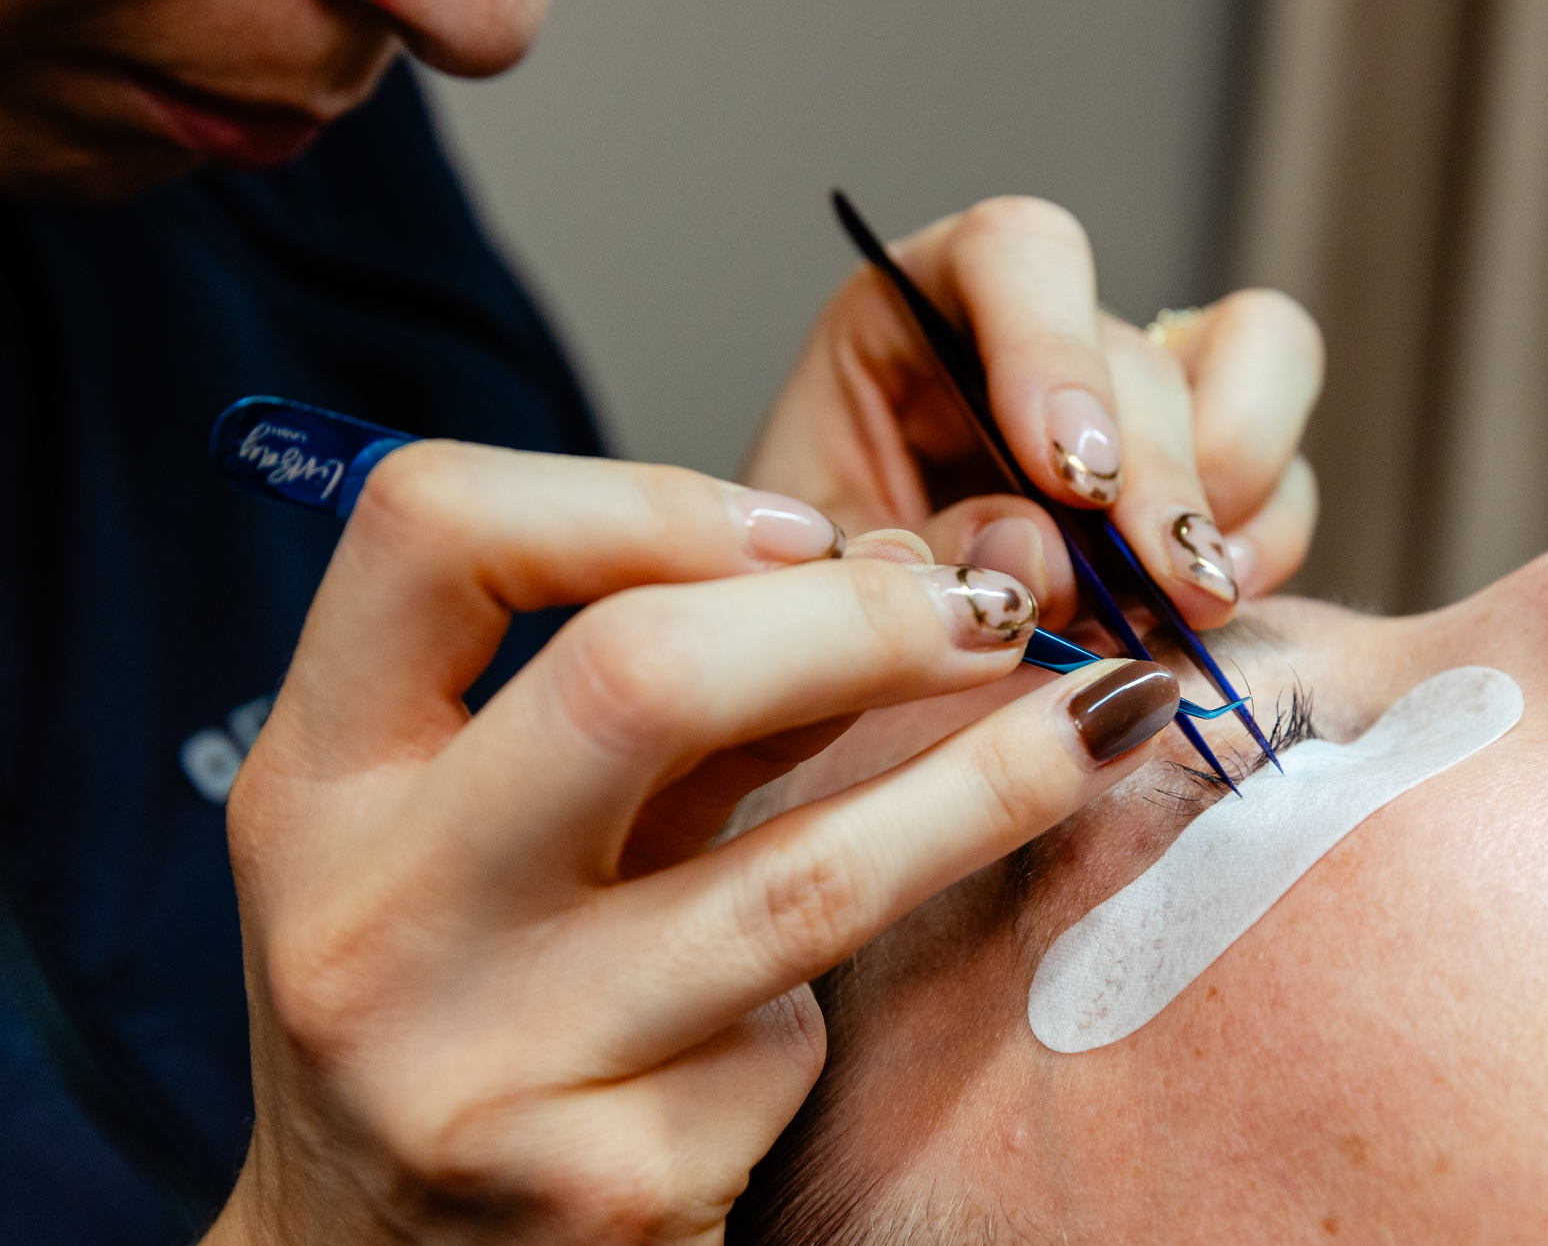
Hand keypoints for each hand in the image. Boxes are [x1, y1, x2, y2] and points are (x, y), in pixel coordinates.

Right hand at [202, 442, 1179, 1244]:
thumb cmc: (464, 1007)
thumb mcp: (505, 837)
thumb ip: (666, 707)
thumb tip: (898, 572)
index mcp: (317, 782)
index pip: (434, 528)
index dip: (643, 493)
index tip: (803, 528)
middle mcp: (374, 916)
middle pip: (640, 680)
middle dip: (861, 621)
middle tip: (996, 613)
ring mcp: (485, 1066)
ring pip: (796, 873)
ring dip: (988, 780)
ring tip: (1109, 716)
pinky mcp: (606, 1188)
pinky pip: (788, 1039)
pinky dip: (838, 999)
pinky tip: (808, 1018)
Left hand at [742, 196, 1322, 631]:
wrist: (847, 665)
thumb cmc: (813, 593)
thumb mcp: (814, 577)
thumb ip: (906, 559)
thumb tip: (1035, 550)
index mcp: (916, 312)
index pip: (1011, 254)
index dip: (1054, 349)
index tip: (1070, 479)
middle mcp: (1040, 336)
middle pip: (1136, 345)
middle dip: (1159, 472)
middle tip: (1160, 580)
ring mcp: (1135, 395)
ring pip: (1258, 357)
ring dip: (1237, 483)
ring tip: (1193, 595)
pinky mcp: (1204, 468)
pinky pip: (1282, 472)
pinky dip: (1263, 540)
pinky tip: (1207, 609)